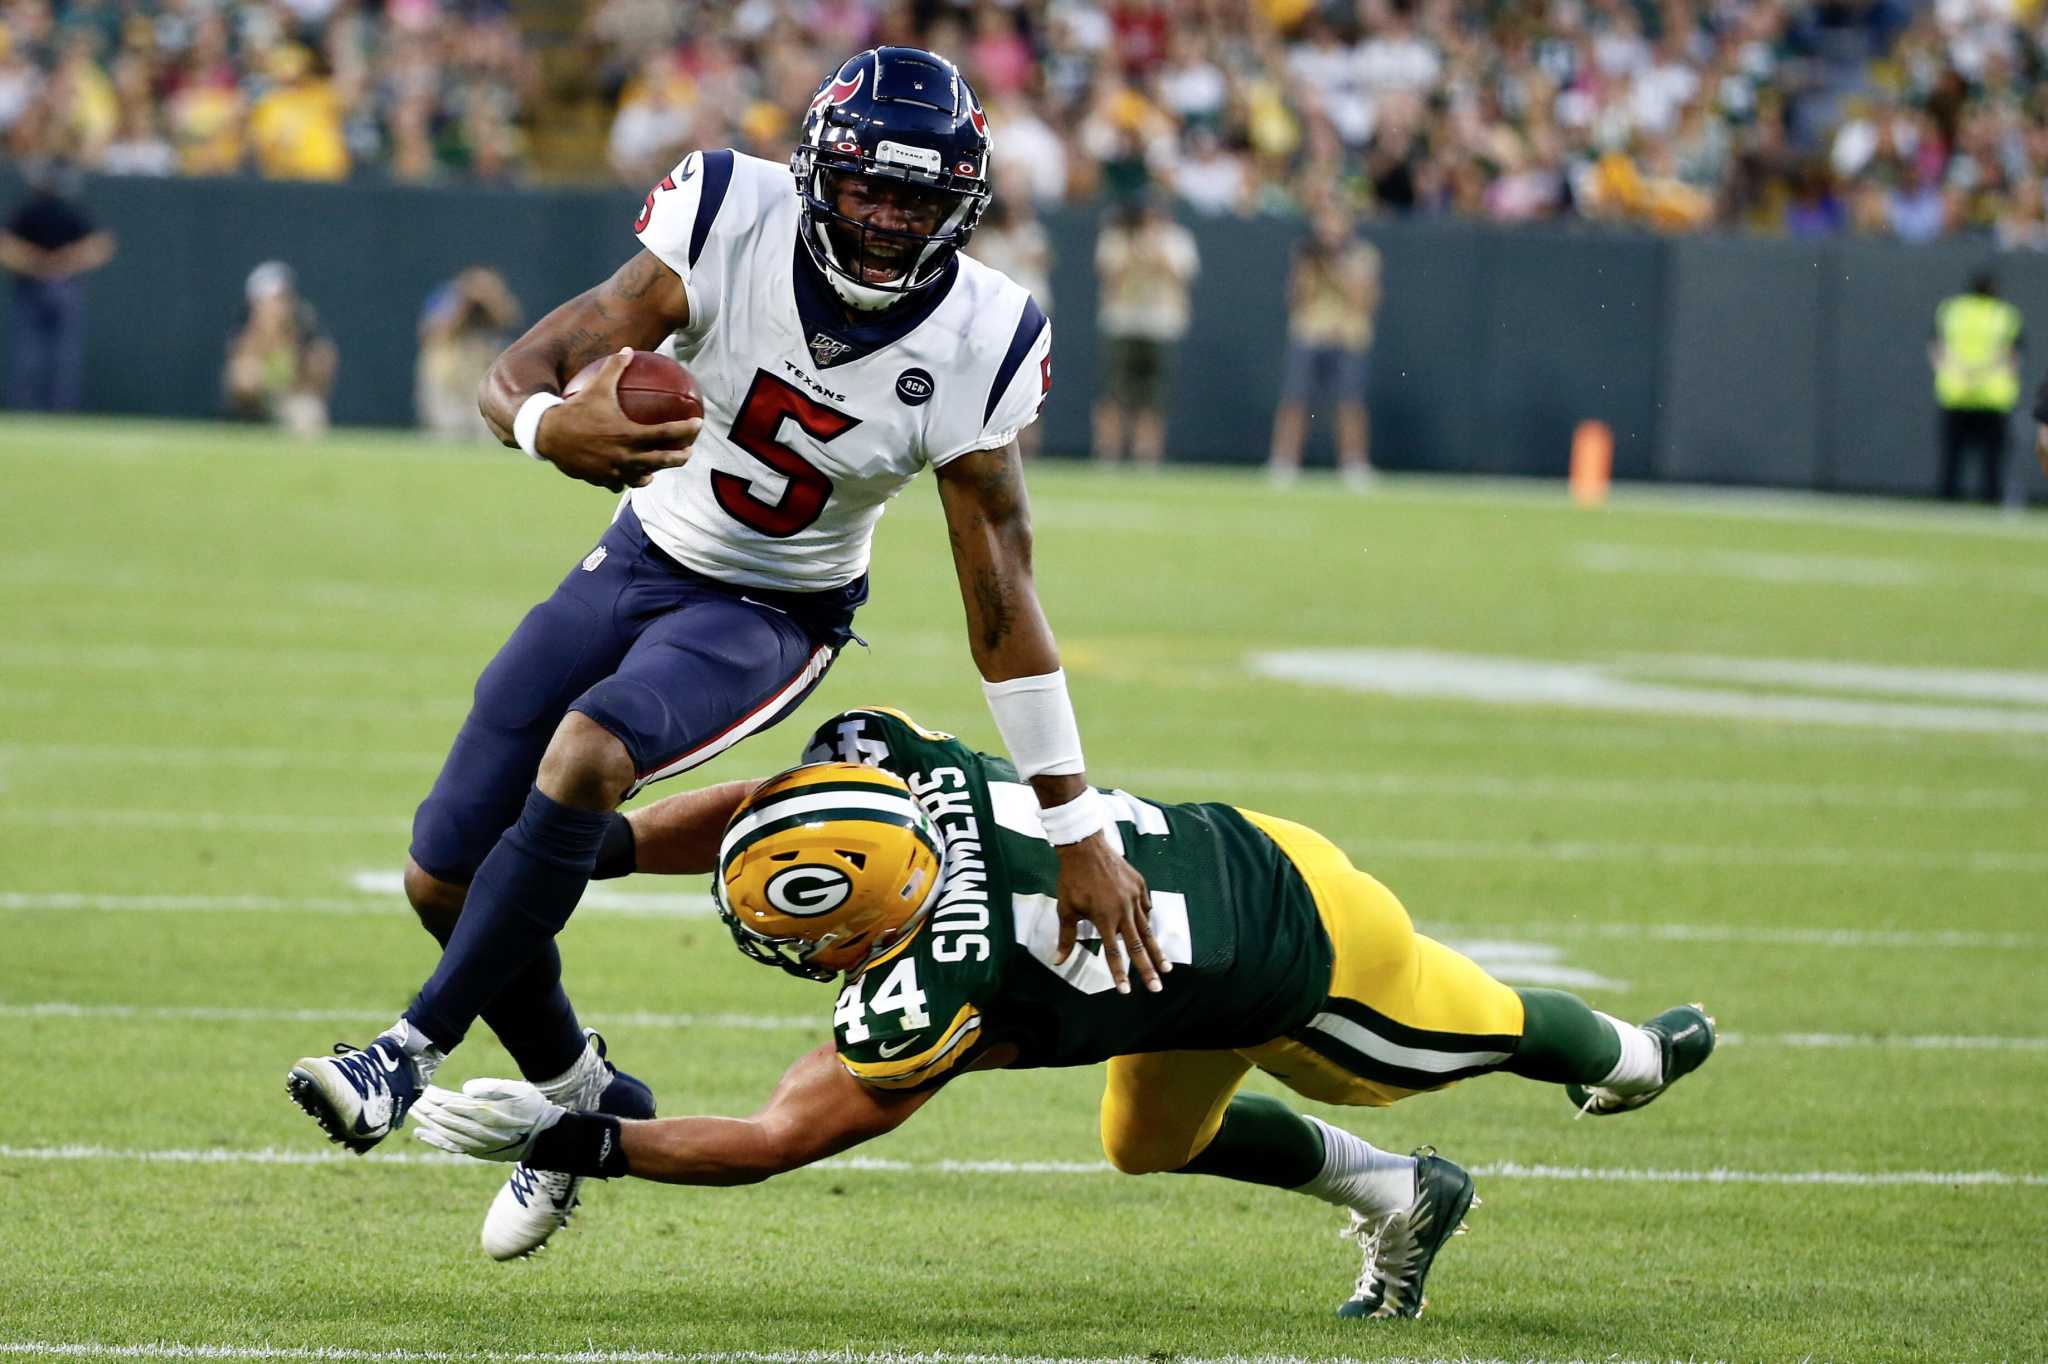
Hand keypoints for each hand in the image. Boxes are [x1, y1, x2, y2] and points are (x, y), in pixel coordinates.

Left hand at [411, 1078, 565, 1161]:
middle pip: (445, 1118)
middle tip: (413, 1098)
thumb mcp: (518, 1089)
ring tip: (413, 1111)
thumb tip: (465, 1089)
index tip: (425, 1089)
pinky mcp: (475, 1151)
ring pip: (444, 1132)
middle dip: (428, 1108)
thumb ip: (492, 1087)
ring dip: (427, 1121)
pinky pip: (450, 1146)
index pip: (454, 1104)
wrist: (543, 1136)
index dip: (438, 1097)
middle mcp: (477, 1130)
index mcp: (486, 1112)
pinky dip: (433, 1141)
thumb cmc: (531, 1107)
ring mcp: (475, 1144)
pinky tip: (420, 1134)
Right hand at [537, 348, 700, 492]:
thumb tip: (628, 349)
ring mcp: (615, 471)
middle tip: (688, 452)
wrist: (547, 434)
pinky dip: (626, 478)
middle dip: (679, 457)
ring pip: (642, 476)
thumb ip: (615, 368)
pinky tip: (629, 475)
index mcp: (629, 434)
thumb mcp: (596, 385)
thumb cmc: (574, 408)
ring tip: (659, 467)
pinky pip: (619, 482)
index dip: (685, 429)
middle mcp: (626, 456)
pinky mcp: (601, 479)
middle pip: (662, 460)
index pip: (666, 433)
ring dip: (654, 471)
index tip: (698, 424)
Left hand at [1054, 834, 1164, 994]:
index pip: (1113, 952)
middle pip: (1138, 946)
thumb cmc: (1072, 879)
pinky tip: (1149, 930)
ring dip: (1157, 950)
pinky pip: (1146, 908)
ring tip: (1166, 968)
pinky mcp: (1140, 885)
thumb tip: (1058, 961)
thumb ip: (1066, 937)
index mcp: (1103, 917)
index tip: (1126, 991)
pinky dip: (1146, 920)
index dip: (1119, 973)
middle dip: (1148, 969)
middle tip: (1157, 988)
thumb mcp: (1066, 909)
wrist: (1085, 847)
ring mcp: (1134, 897)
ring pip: (1147, 929)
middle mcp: (1123, 910)